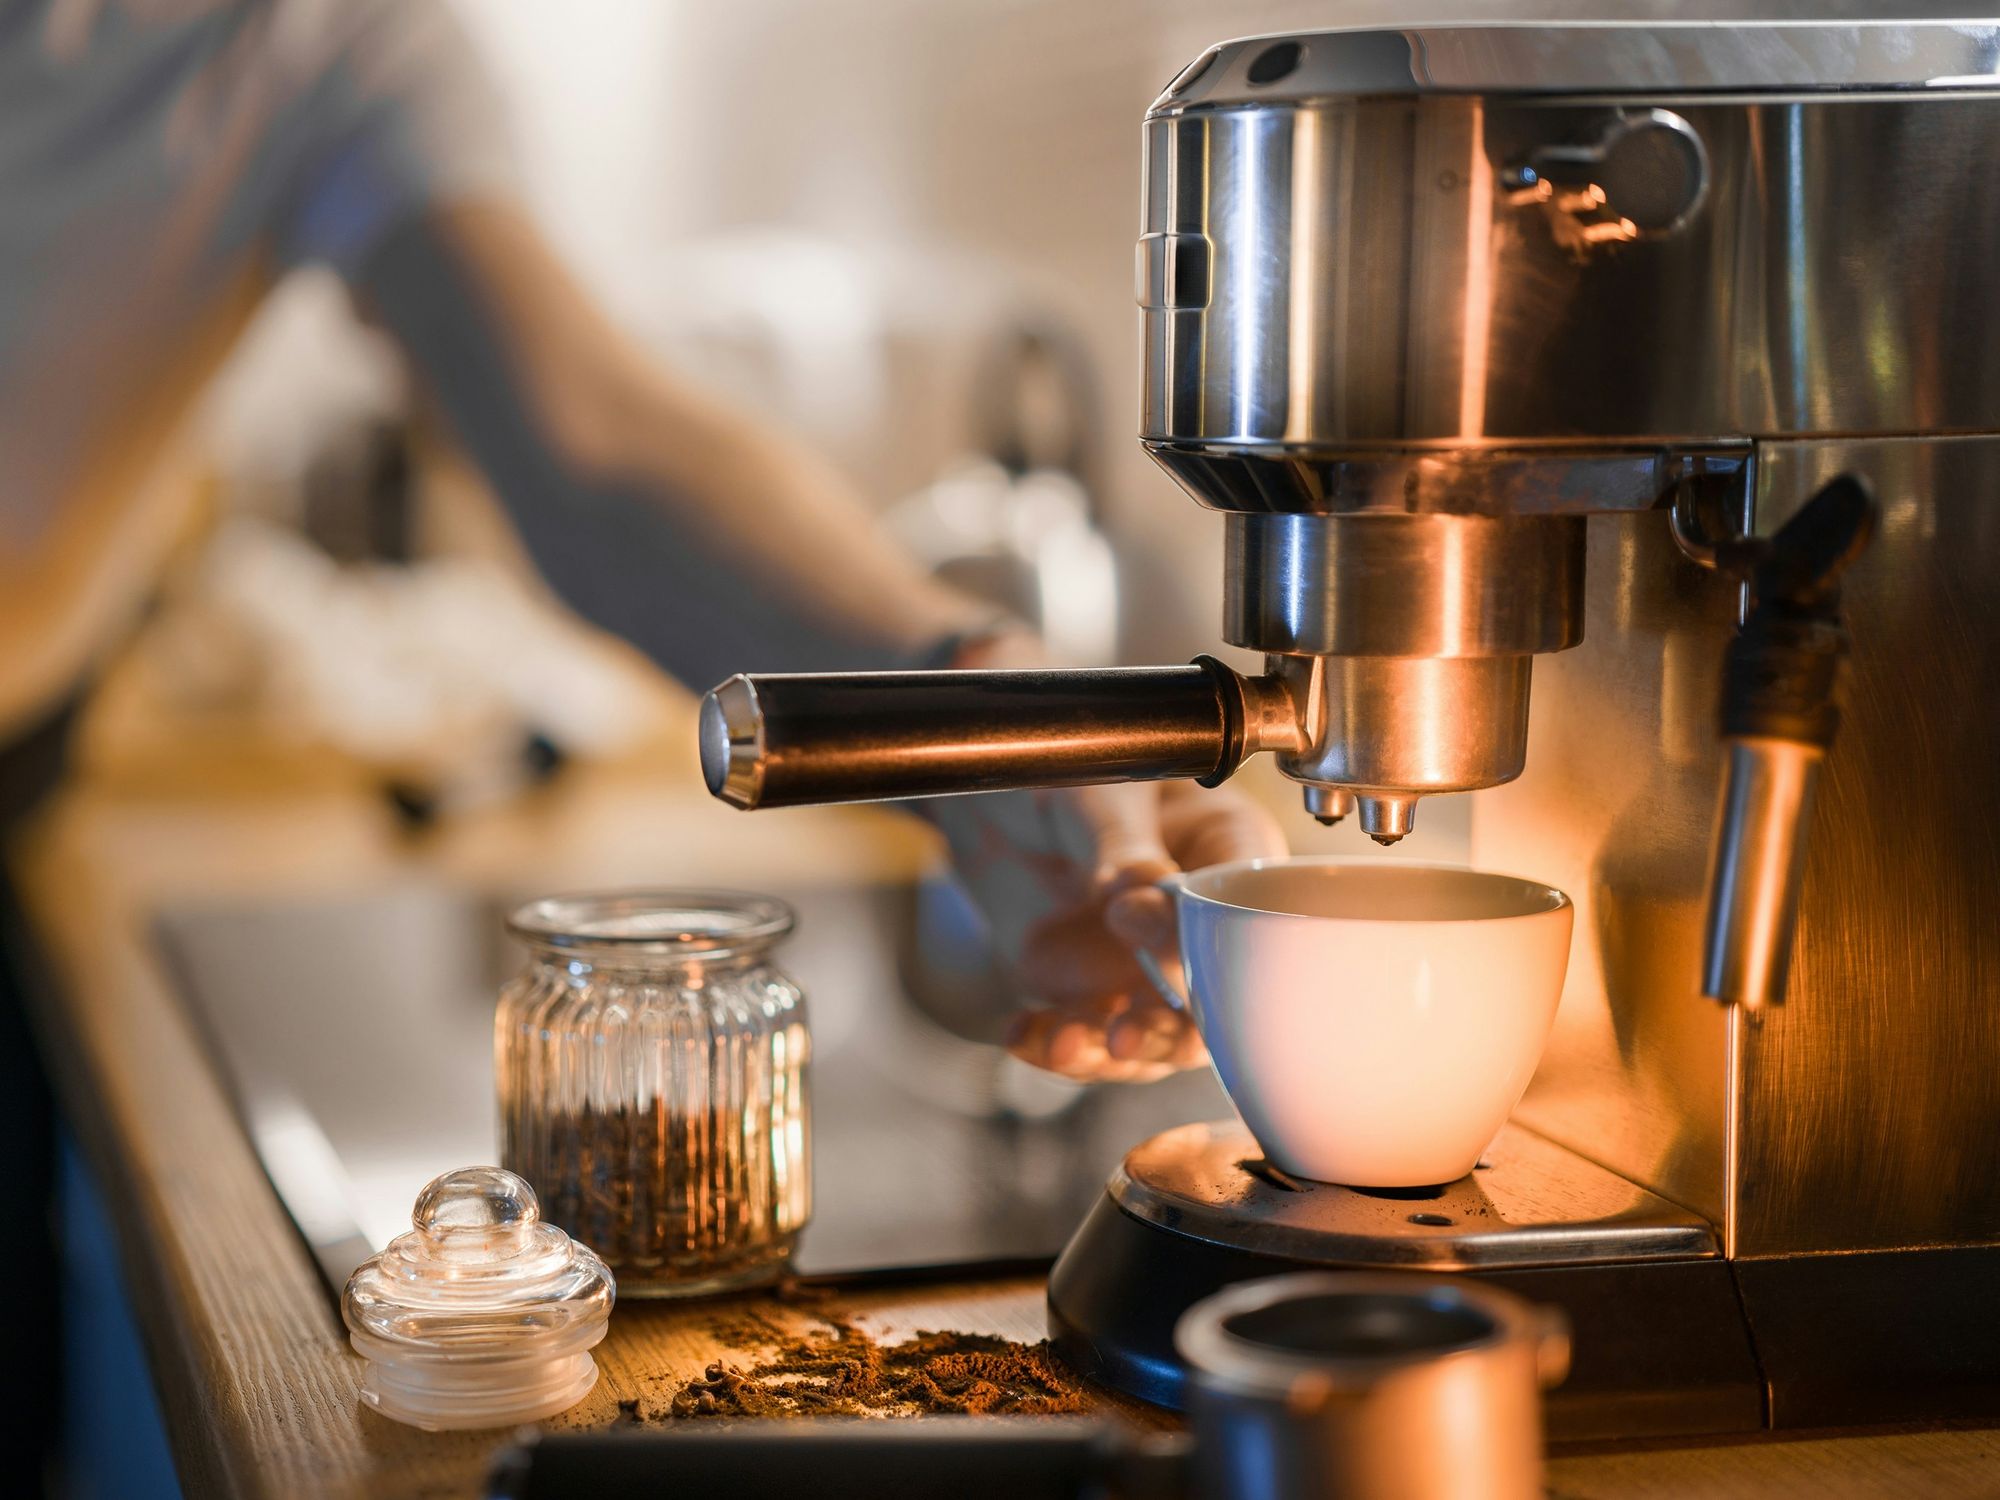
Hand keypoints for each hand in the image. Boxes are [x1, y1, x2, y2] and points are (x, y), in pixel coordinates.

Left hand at [930, 775, 1286, 1083]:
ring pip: (1155, 1039)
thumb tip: (1143, 891)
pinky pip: (1089, 1040)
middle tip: (1127, 1034)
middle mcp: (1201, 929)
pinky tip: (1025, 1036)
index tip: (1144, 929)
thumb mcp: (1100, 794)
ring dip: (1112, 1053)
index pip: (1252, 913)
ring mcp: (1152, 972)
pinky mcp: (1097, 998)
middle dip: (1173, 1033)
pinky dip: (1056, 1047)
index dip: (1215, 944)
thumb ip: (1123, 844)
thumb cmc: (1078, 775)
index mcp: (1231, 859)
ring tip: (1067, 1045)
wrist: (1003, 801)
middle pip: (1219, 1003)